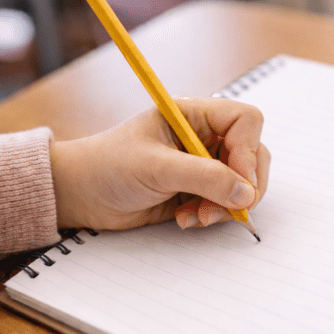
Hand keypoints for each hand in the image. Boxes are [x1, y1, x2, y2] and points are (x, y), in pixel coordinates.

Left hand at [50, 97, 270, 230]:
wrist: (81, 194)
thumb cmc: (109, 166)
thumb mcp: (157, 167)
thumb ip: (205, 177)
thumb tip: (247, 193)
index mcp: (195, 115)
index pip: (245, 122)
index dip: (249, 151)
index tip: (240, 183)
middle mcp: (204, 136)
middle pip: (253, 154)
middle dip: (243, 185)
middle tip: (230, 208)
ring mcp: (203, 164)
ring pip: (243, 183)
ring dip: (227, 204)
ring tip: (198, 216)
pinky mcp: (198, 190)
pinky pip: (225, 202)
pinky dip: (213, 214)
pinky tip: (186, 219)